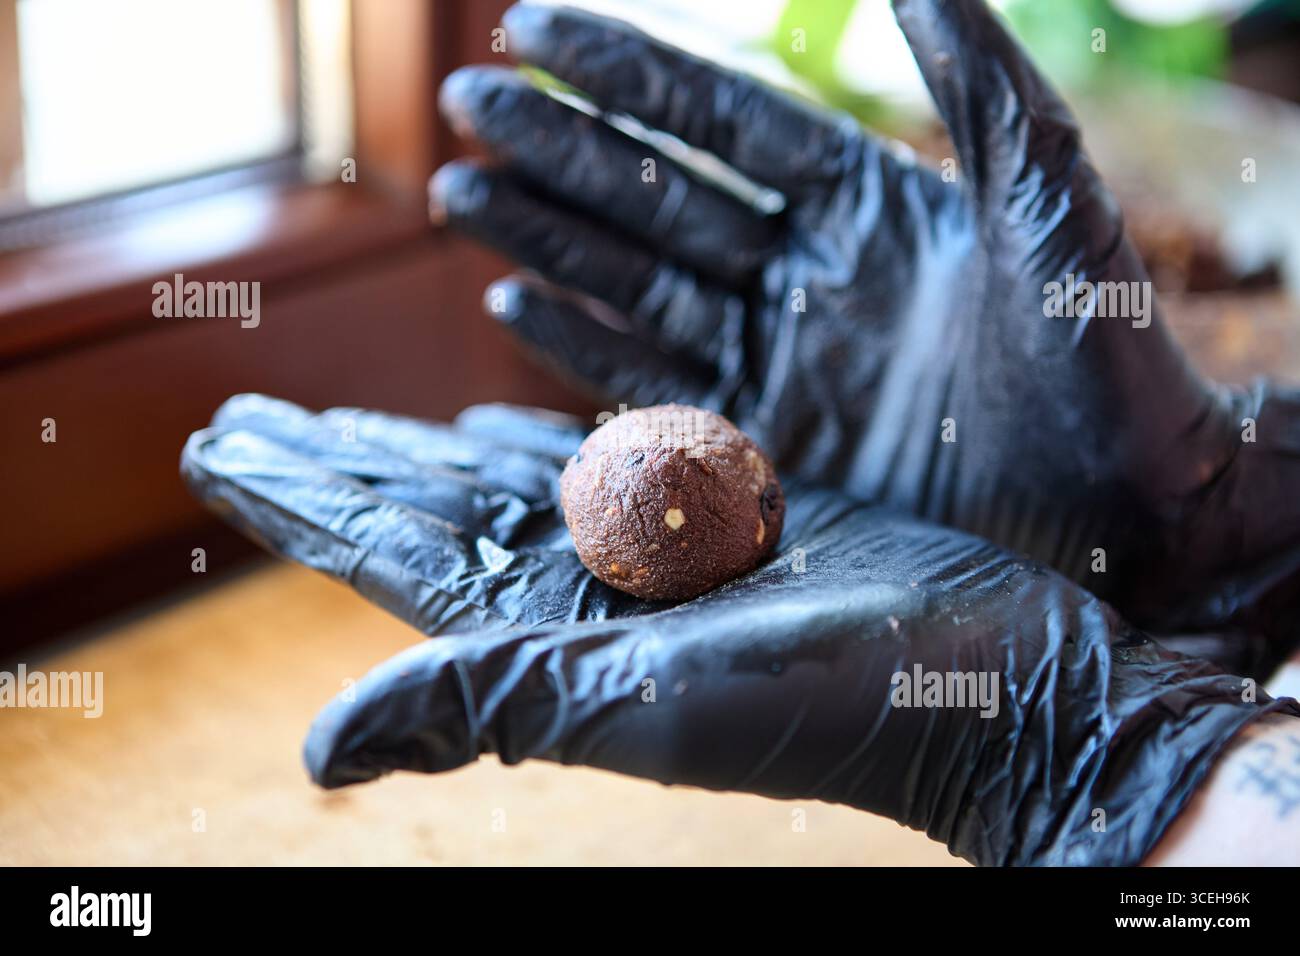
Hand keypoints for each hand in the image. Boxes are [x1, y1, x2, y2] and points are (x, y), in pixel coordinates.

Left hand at [181, 396, 1297, 864]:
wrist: (991, 689)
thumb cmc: (833, 705)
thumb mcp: (641, 706)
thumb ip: (481, 704)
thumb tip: (316, 754)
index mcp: (545, 631)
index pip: (384, 549)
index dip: (296, 498)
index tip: (216, 448)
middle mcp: (582, 595)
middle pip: (422, 511)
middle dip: (335, 464)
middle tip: (248, 419)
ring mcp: (648, 558)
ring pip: (501, 482)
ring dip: (419, 446)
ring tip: (351, 419)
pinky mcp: (719, 519)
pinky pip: (600, 462)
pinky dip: (543, 434)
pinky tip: (505, 415)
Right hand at [431, 0, 1299, 676]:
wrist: (1130, 511)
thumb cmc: (1110, 356)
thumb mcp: (1050, 207)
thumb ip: (979, 87)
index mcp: (868, 201)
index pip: (724, 120)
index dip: (628, 72)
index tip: (531, 25)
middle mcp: (809, 271)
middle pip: (660, 195)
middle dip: (561, 149)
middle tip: (465, 107)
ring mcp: (783, 357)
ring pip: (639, 282)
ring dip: (550, 237)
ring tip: (459, 193)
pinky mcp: (770, 440)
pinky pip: (659, 384)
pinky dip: (586, 347)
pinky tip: (518, 302)